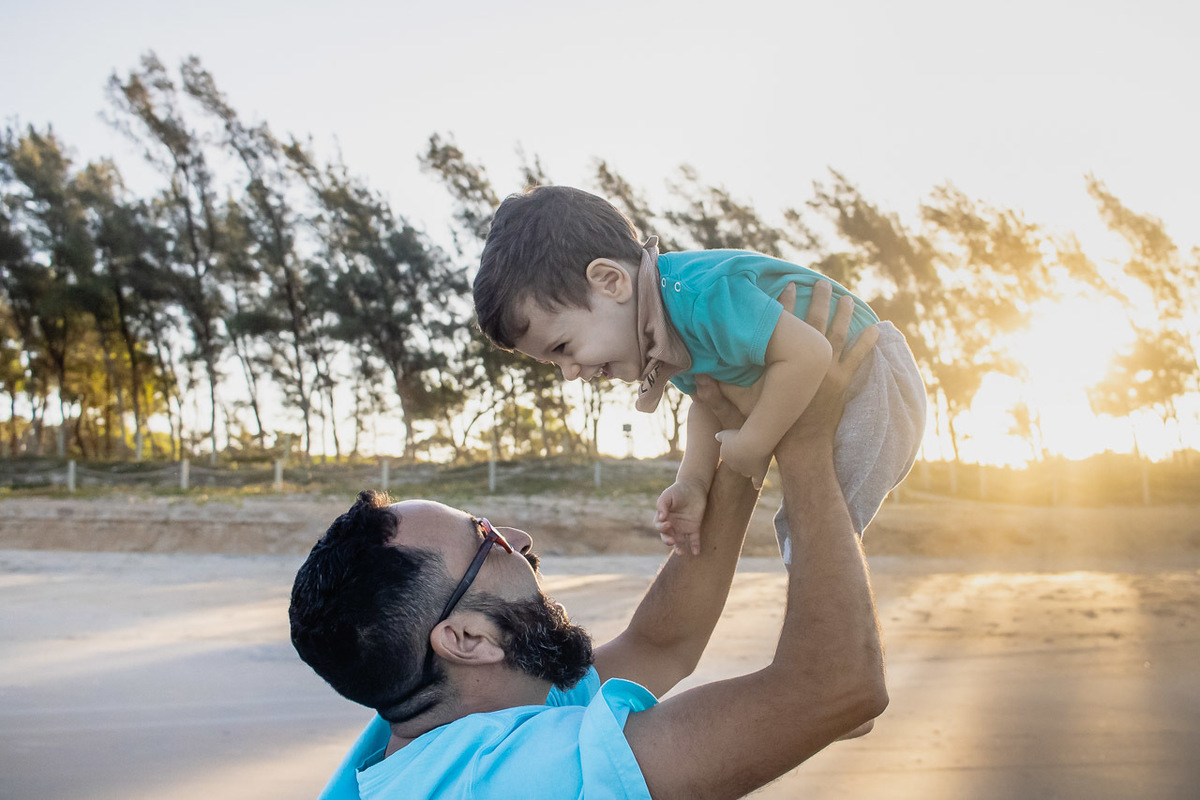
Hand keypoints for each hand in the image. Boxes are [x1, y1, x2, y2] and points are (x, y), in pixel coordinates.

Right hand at [654, 479, 708, 555]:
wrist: (693, 486)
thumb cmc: (678, 490)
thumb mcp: (667, 496)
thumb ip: (662, 505)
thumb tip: (661, 518)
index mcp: (663, 518)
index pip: (659, 527)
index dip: (662, 527)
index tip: (668, 523)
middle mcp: (672, 525)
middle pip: (667, 537)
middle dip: (668, 540)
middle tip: (672, 540)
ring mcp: (683, 527)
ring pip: (679, 541)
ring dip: (679, 548)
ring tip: (680, 552)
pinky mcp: (694, 527)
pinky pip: (694, 539)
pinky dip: (694, 546)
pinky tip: (695, 552)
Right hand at [697, 281, 876, 449]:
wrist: (801, 447)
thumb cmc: (770, 425)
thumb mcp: (740, 406)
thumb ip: (717, 393)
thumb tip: (696, 377)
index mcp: (785, 362)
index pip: (785, 325)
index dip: (785, 304)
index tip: (787, 285)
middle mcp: (810, 361)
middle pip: (816, 321)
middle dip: (818, 300)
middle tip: (821, 282)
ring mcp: (830, 371)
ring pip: (839, 334)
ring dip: (843, 314)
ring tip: (846, 297)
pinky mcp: (843, 383)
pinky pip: (858, 357)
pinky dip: (867, 342)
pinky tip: (875, 328)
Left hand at [713, 428, 769, 489]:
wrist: (752, 442)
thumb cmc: (739, 435)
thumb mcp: (726, 434)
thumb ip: (720, 436)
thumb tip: (716, 436)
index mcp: (725, 456)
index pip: (728, 455)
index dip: (735, 449)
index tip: (740, 442)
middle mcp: (734, 466)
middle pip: (737, 464)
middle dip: (742, 458)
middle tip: (750, 448)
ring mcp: (746, 470)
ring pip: (746, 471)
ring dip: (749, 467)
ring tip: (755, 460)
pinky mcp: (758, 473)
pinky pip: (757, 481)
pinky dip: (757, 484)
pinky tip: (757, 487)